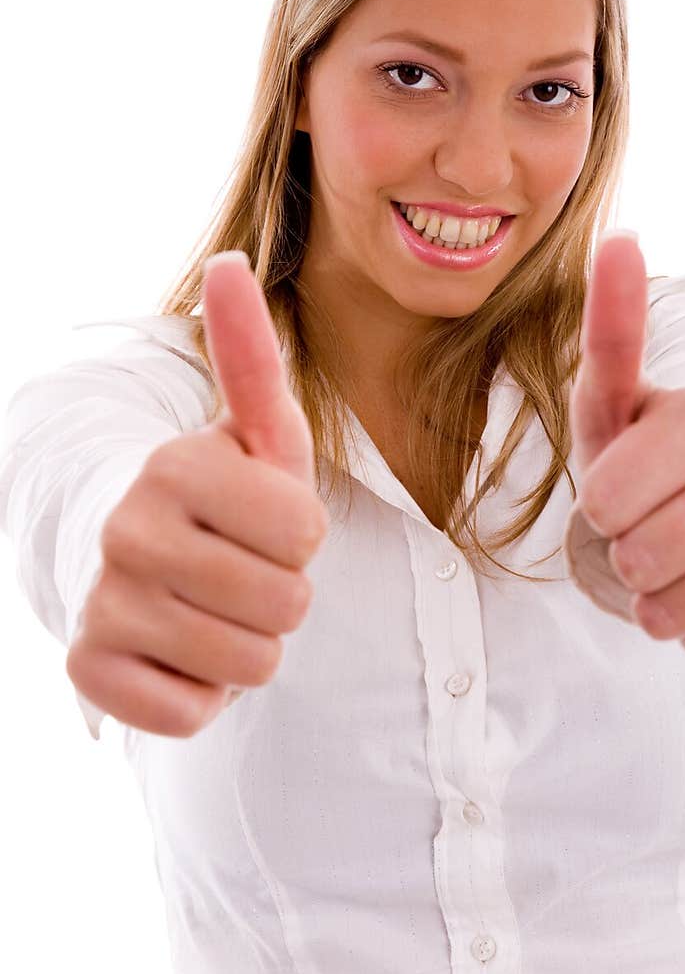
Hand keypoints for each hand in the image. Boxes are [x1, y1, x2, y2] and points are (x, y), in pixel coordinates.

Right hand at [67, 251, 328, 737]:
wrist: (148, 565)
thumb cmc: (226, 498)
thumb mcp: (256, 432)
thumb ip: (250, 354)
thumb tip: (228, 260)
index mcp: (174, 465)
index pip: (305, 532)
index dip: (302, 534)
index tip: (265, 519)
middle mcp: (125, 531)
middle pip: (286, 604)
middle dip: (283, 595)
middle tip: (241, 569)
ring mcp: (102, 605)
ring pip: (250, 664)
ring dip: (249, 645)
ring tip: (215, 608)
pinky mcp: (89, 674)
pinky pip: (193, 713)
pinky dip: (202, 693)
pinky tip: (178, 652)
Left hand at [568, 231, 684, 669]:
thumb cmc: (644, 458)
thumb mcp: (610, 404)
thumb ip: (610, 329)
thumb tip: (618, 236)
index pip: (608, 499)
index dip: (596, 512)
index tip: (613, 495)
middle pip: (643, 557)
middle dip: (621, 558)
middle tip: (637, 536)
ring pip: (680, 608)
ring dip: (654, 602)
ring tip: (667, 567)